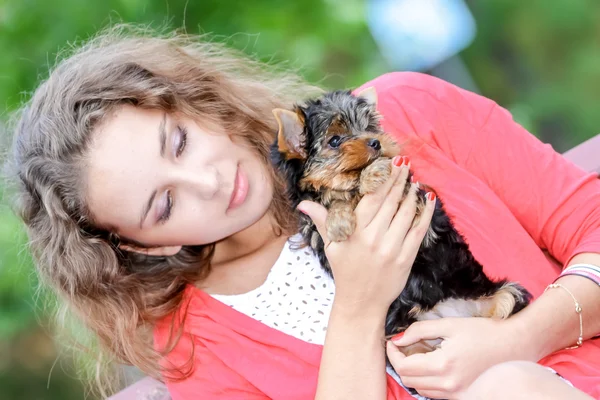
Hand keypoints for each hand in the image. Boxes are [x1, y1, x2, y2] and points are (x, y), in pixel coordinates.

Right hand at [298, 156, 435, 317]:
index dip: (383, 180)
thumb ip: (322, 220)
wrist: (361, 303)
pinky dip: (425, 214)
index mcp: (355, 232)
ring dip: (412, 194)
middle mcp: (375, 238)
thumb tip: (303, 203)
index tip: (390, 164)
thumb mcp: (331, 245)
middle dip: (399, 181)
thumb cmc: (345, 271)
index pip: (372, 199)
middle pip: (390, 202)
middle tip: (405, 165)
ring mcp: (392, 248)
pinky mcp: (406, 258)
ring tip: (414, 180)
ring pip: (406, 214)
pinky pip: (418, 231)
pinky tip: (428, 200)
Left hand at [386, 317, 534, 398]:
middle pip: (408, 380)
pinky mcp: (462, 396)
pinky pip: (434, 393)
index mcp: (443, 365)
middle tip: (402, 346)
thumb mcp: (449, 325)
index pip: (404, 366)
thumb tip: (398, 338)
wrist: (514, 345)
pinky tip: (430, 365)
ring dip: (412, 373)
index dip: (393, 353)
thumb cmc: (483, 332)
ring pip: (419, 389)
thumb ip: (420, 331)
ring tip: (416, 355)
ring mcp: (456, 394)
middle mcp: (448, 384)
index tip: (392, 341)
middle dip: (400, 363)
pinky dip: (426, 381)